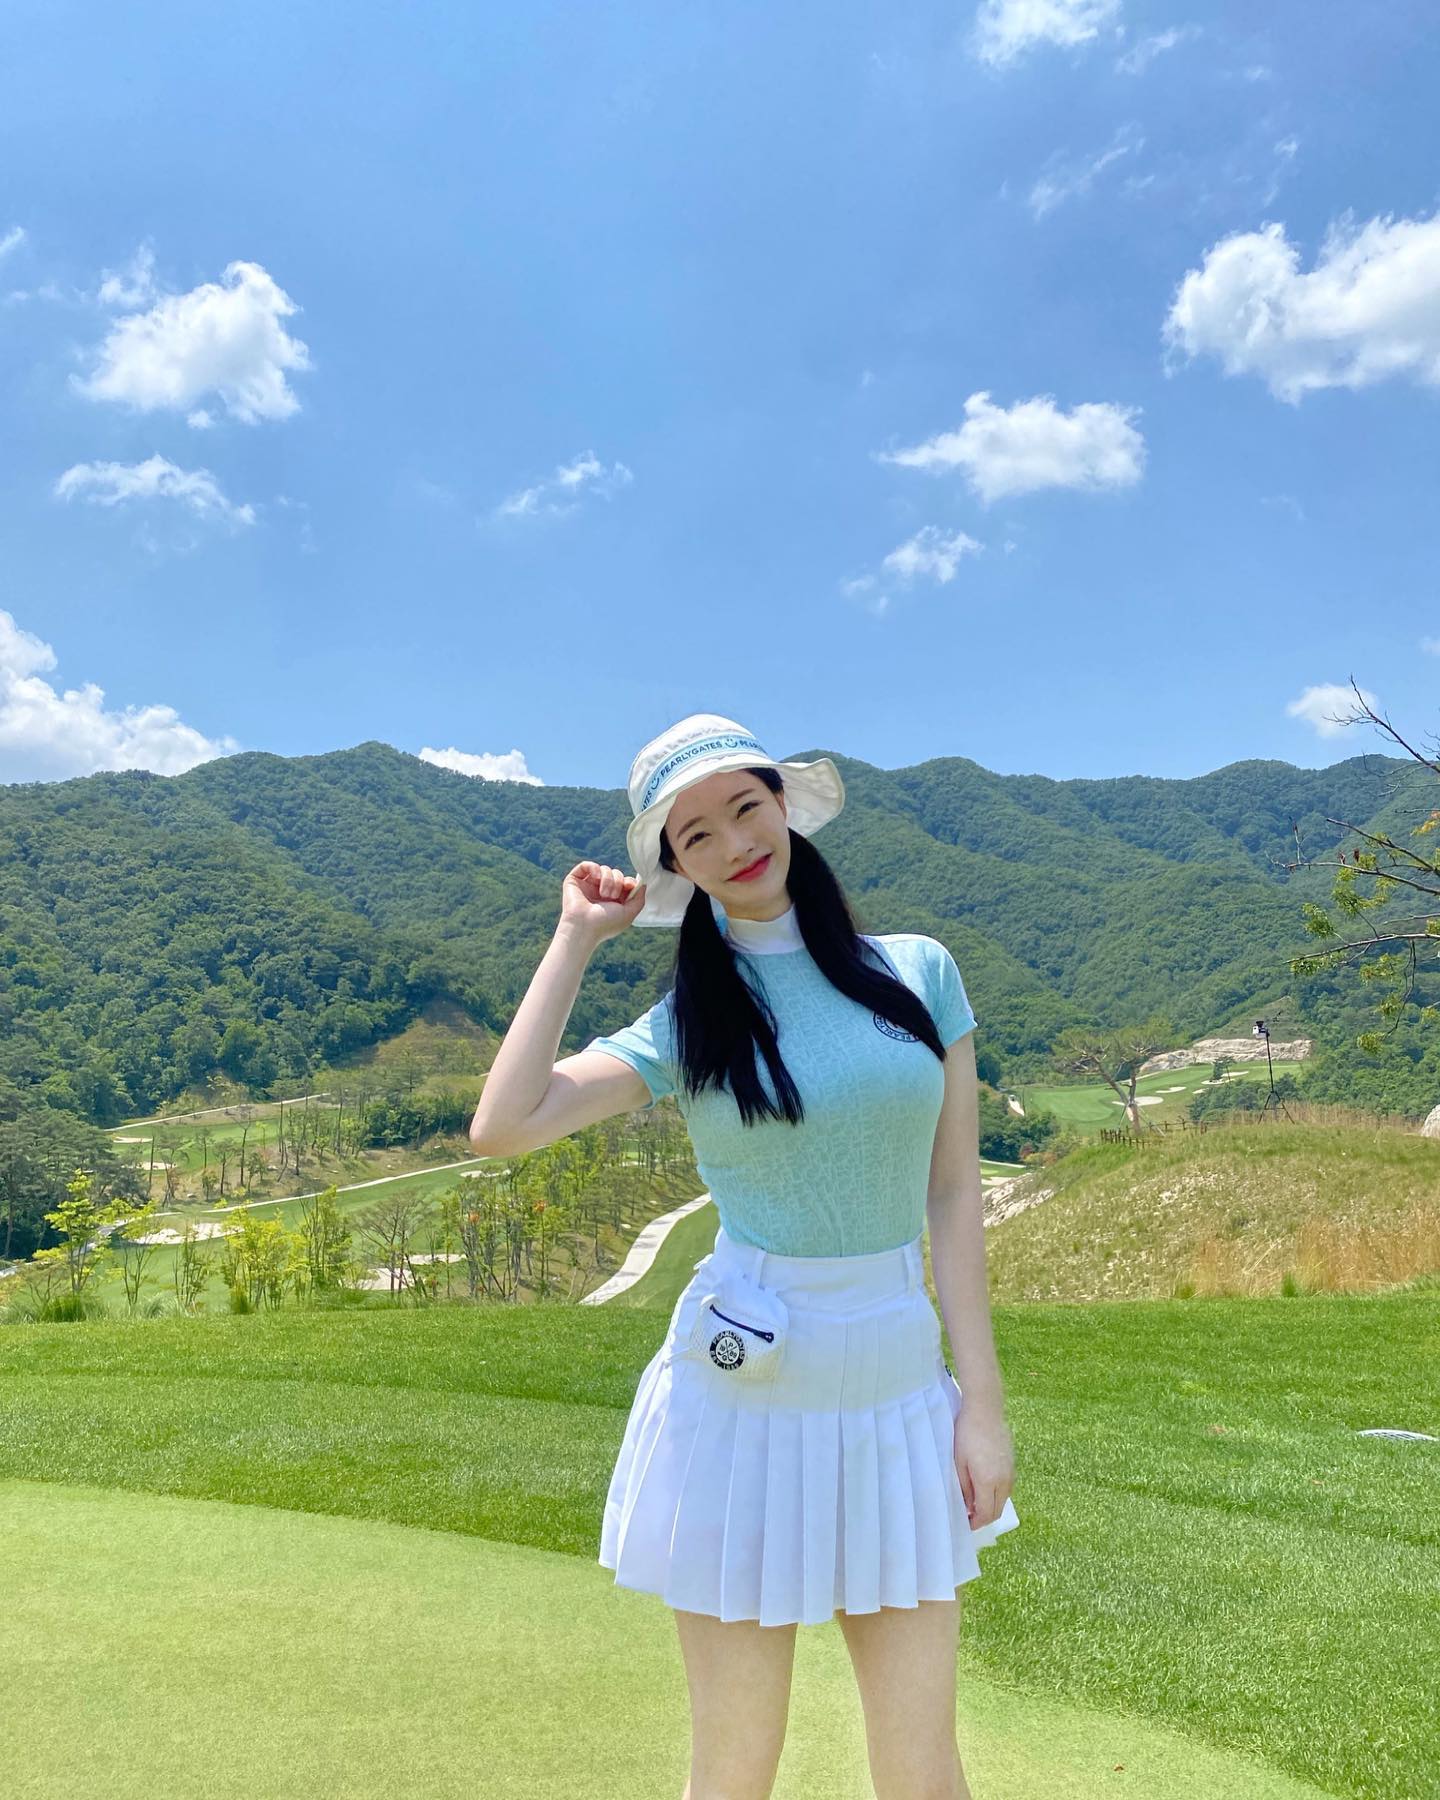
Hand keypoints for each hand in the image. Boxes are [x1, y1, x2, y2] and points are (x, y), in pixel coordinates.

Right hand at [562, 861, 647, 944]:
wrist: (584, 928)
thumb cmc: (606, 923)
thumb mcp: (629, 913)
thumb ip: (639, 899)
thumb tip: (642, 883)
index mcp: (613, 900)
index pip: (624, 882)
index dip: (629, 881)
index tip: (629, 886)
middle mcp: (600, 892)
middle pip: (616, 874)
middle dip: (618, 882)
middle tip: (612, 896)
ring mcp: (587, 886)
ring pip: (604, 869)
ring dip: (608, 880)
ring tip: (604, 894)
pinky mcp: (574, 881)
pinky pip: (586, 865)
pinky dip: (594, 868)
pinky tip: (596, 878)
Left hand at [952, 1400, 1013, 1531]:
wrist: (985, 1410)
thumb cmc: (966, 1434)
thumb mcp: (958, 1462)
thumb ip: (964, 1488)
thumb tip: (968, 1506)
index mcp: (988, 1481)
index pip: (986, 1514)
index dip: (976, 1523)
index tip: (965, 1524)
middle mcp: (1004, 1481)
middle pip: (997, 1510)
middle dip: (984, 1518)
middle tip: (968, 1516)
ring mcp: (1011, 1472)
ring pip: (1003, 1500)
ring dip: (991, 1506)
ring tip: (974, 1502)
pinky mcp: (1012, 1464)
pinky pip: (1006, 1487)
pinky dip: (996, 1494)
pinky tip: (984, 1487)